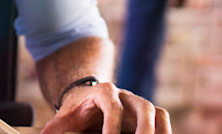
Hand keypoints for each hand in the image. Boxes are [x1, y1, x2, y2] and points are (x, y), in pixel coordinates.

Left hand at [40, 81, 170, 133]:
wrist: (89, 97)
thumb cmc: (79, 108)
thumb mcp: (67, 114)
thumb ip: (58, 125)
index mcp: (104, 92)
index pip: (113, 106)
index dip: (113, 124)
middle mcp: (126, 96)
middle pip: (144, 107)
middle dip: (145, 128)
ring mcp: (138, 104)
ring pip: (158, 113)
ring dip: (160, 131)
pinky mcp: (147, 114)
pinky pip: (162, 120)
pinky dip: (163, 132)